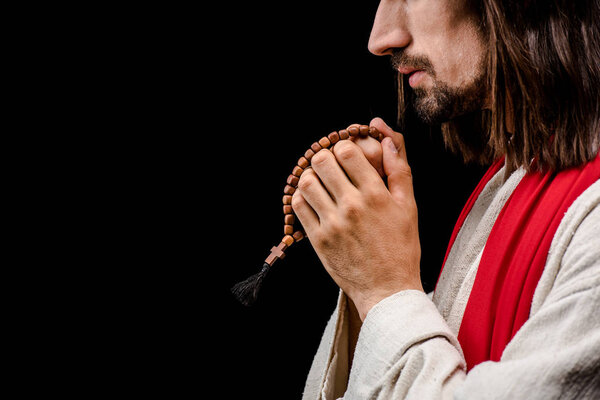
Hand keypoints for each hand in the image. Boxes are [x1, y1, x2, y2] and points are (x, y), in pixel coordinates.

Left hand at [292, 118, 422, 320]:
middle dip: (325, 157)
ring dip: (311, 176)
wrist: (388, 290)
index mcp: (376, 194)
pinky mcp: (318, 240)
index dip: (344, 146)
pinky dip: (302, 197)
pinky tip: (314, 200)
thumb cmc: (401, 247)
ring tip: (321, 183)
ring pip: (306, 182)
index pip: (346, 150)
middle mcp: (352, 206)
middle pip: (321, 161)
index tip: (347, 155)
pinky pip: (299, 207)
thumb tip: (386, 137)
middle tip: (332, 166)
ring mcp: (332, 224)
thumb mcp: (409, 206)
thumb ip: (398, 168)